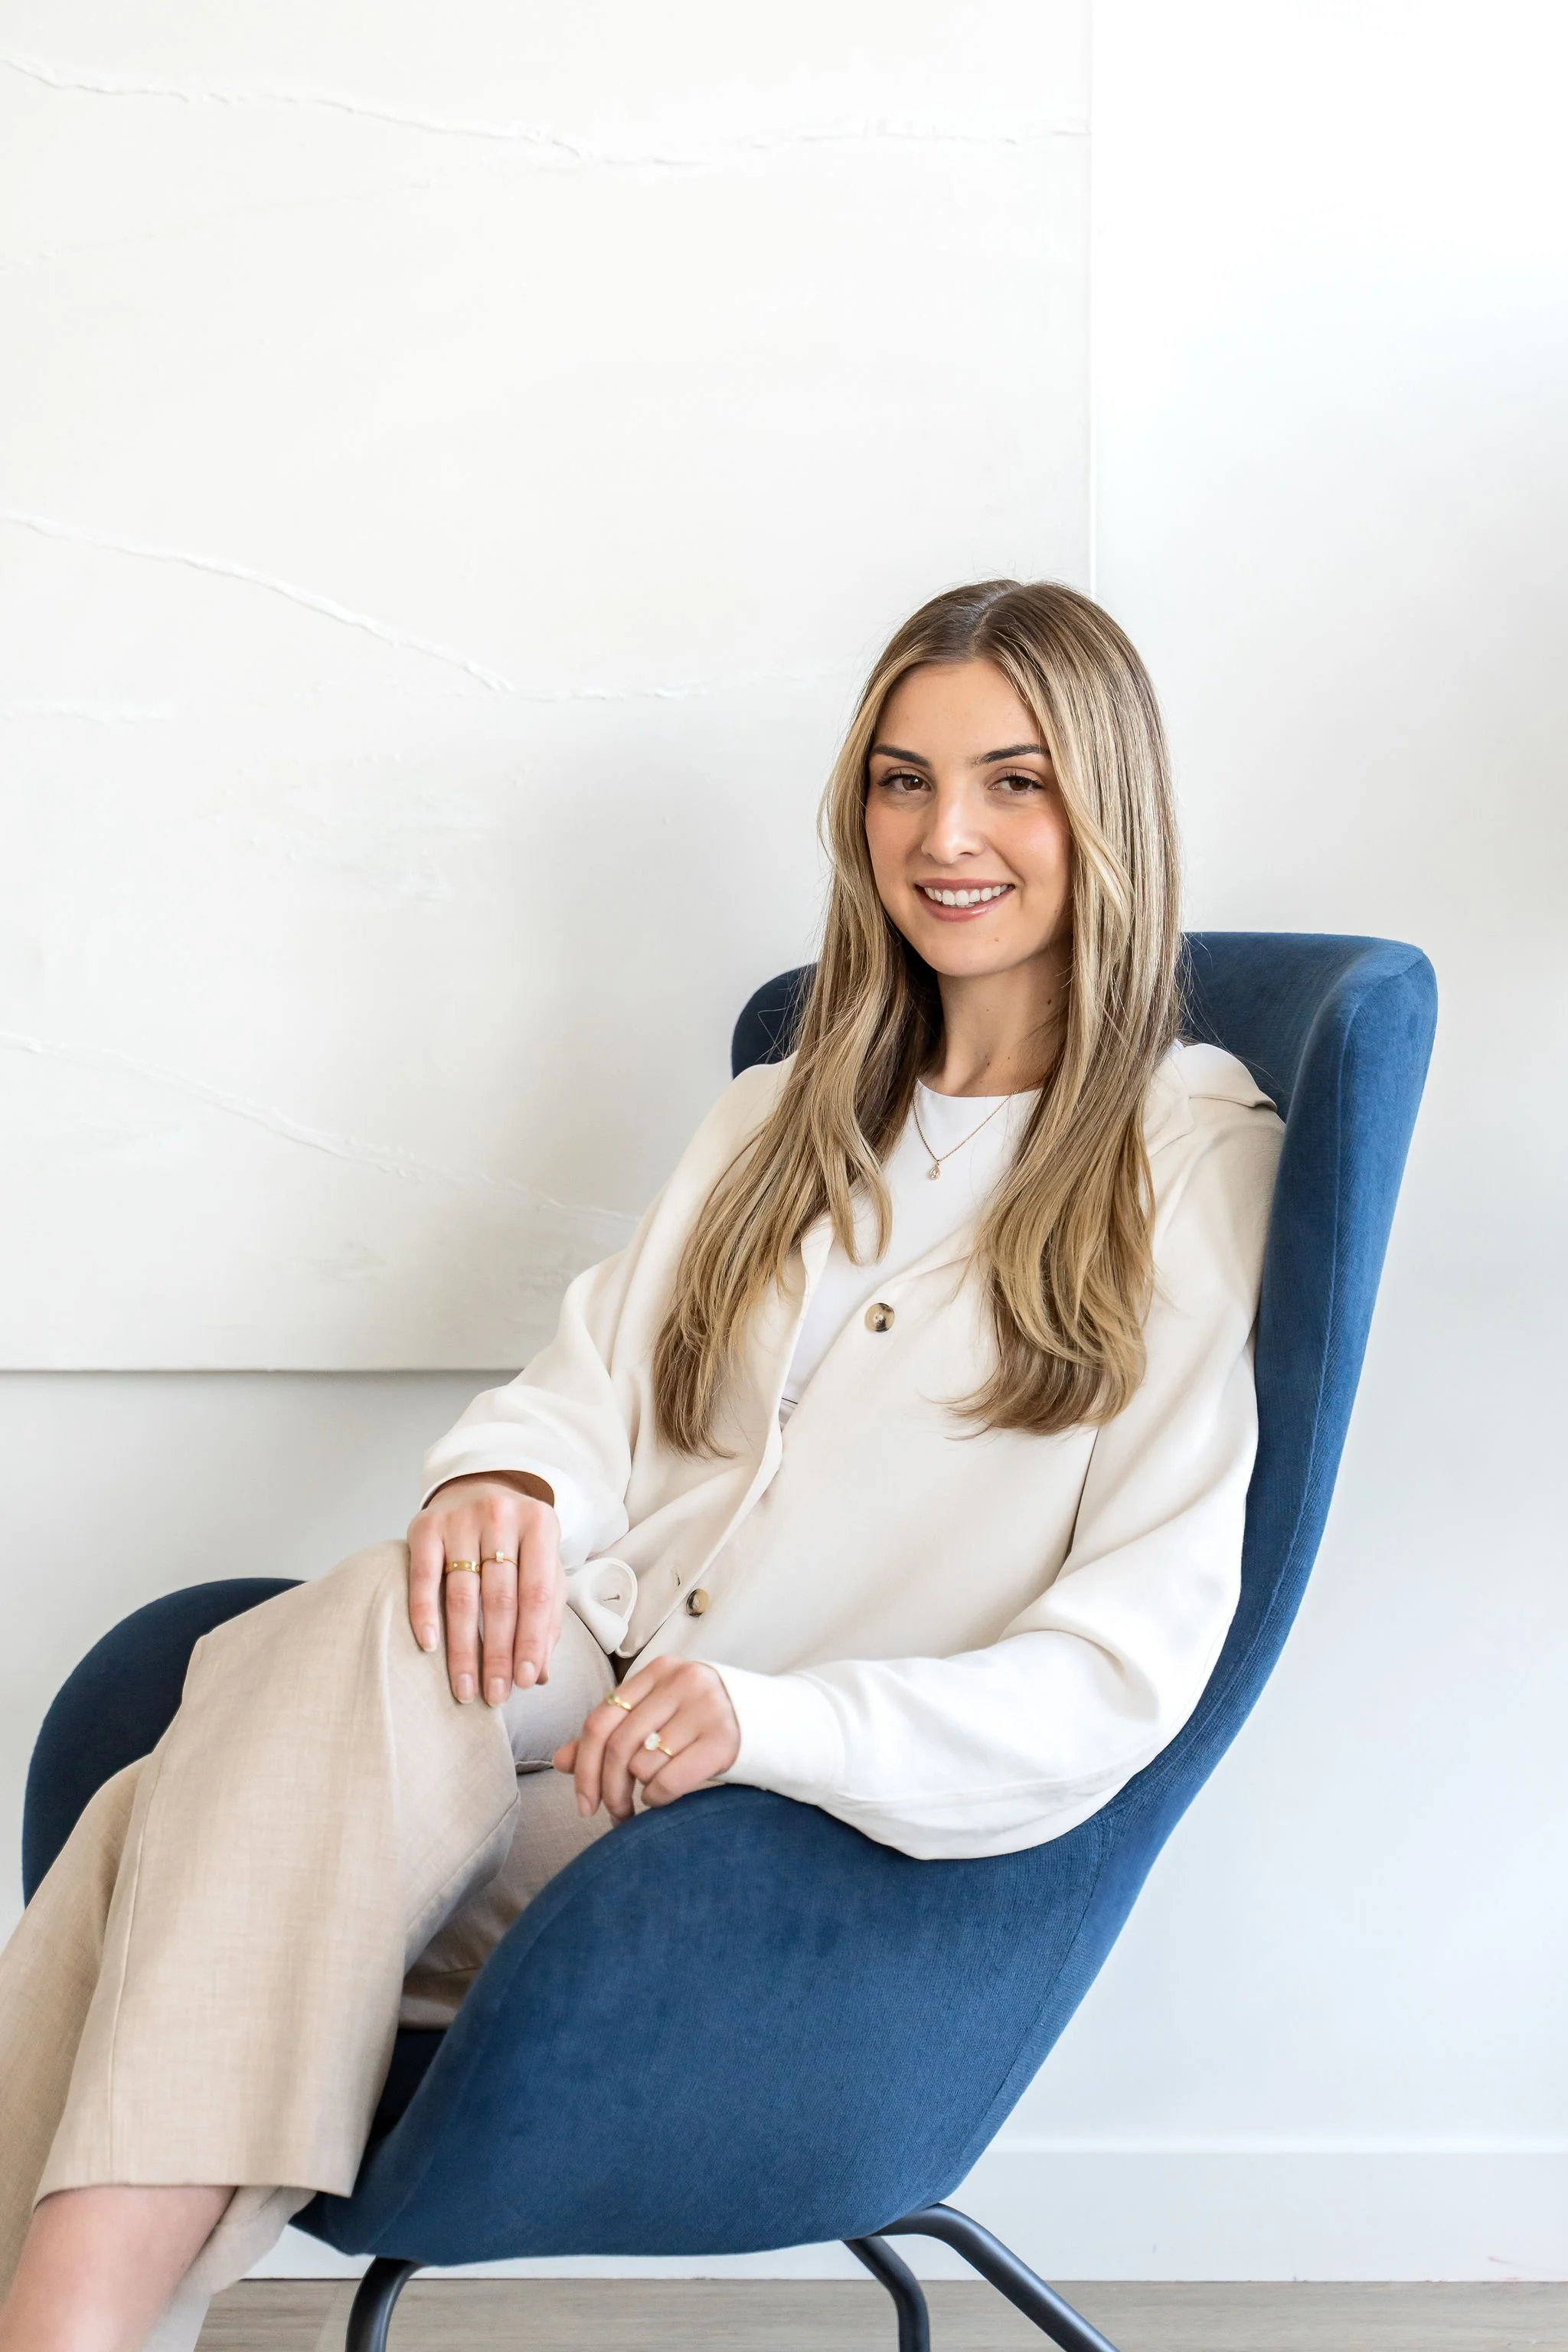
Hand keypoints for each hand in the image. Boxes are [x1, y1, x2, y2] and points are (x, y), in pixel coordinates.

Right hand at [406, 1473, 564, 1707]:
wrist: (479, 1488)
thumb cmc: (517, 1541)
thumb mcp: (542, 1566)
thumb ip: (546, 1616)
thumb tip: (541, 1674)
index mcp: (541, 1525)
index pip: (537, 1593)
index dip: (532, 1641)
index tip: (526, 1682)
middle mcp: (501, 1516)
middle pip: (500, 1599)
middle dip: (497, 1655)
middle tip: (494, 1696)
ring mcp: (461, 1519)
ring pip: (463, 1595)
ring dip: (463, 1649)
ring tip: (465, 1687)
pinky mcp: (425, 1525)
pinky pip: (424, 1577)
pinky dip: (425, 1613)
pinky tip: (429, 1646)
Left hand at [555, 1655, 739, 1821]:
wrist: (777, 1723)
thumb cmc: (706, 1723)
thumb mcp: (660, 1717)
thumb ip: (613, 1734)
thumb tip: (561, 1759)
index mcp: (659, 1670)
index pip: (600, 1718)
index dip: (585, 1765)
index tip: (583, 1802)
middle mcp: (681, 1681)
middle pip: (617, 1745)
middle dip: (607, 1790)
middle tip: (612, 1814)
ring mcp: (705, 1707)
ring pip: (642, 1764)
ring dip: (637, 1794)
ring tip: (647, 1799)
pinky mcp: (724, 1738)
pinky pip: (668, 1780)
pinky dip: (658, 1798)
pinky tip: (664, 1798)